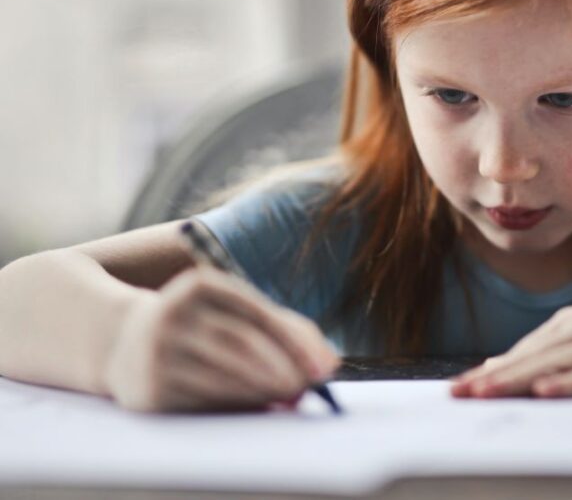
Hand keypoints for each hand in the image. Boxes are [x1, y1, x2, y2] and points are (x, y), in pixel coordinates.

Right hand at [103, 267, 339, 411]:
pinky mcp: (150, 390)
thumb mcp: (235, 312)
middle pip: (241, 344)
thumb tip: (329, 363)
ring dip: (266, 391)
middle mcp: (173, 313)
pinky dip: (239, 407)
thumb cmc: (202, 326)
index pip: (257, 313)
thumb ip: (287, 330)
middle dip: (283, 370)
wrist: (123, 343)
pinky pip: (206, 401)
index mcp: (200, 285)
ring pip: (225, 376)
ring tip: (290, 397)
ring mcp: (157, 352)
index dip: (295, 342)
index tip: (324, 368)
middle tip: (309, 388)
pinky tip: (259, 406)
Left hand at [450, 296, 571, 397]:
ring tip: (485, 394)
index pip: (521, 352)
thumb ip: (551, 354)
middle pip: (531, 359)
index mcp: (571, 324)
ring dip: (519, 380)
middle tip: (457, 396)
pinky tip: (546, 392)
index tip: (455, 391)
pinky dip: (570, 384)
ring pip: (557, 366)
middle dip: (493, 378)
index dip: (488, 372)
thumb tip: (498, 368)